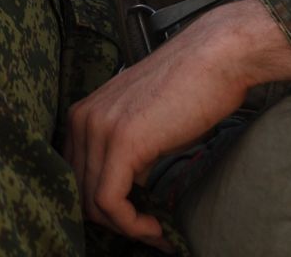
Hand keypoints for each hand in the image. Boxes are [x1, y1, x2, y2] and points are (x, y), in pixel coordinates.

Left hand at [64, 0, 290, 245]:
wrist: (215, 57)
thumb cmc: (190, 87)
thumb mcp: (144, 121)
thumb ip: (124, 151)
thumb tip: (126, 190)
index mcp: (82, 113)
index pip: (75, 175)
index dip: (102, 206)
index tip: (134, 220)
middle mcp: (81, 118)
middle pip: (80, 192)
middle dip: (114, 220)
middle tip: (149, 232)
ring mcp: (98, 129)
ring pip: (93, 202)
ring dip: (126, 227)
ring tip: (156, 233)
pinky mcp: (122, 142)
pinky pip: (110, 201)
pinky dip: (132, 225)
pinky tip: (156, 227)